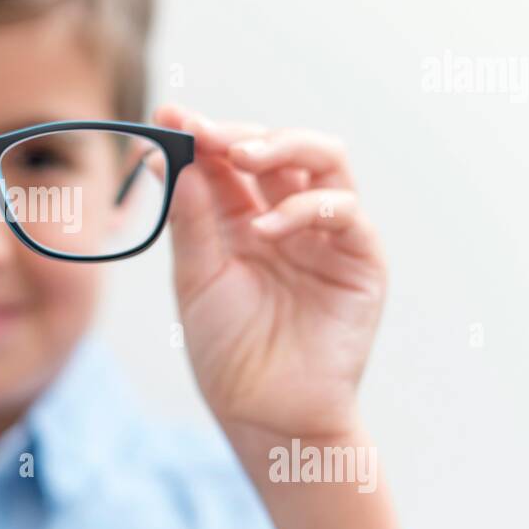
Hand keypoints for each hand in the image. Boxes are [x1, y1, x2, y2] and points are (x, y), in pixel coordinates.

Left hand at [154, 104, 386, 442]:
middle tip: (204, 131)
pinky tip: (267, 228)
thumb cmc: (228, 351)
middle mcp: (287, 217)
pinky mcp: (361, 259)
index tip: (166, 114)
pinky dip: (306, 207)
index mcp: (243, 218)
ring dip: (282, 147)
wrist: (265, 413)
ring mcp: (328, 234)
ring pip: (324, 160)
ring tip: (241, 156)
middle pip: (277, 147)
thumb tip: (174, 155)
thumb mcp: (196, 277)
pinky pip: (345, 211)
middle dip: (239, 133)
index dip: (200, 134)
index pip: (226, 160)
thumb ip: (190, 218)